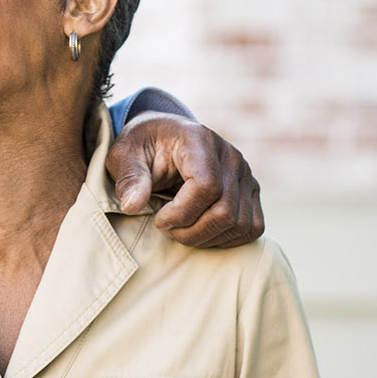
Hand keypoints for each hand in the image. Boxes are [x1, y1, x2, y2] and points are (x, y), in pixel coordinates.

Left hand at [108, 111, 263, 247]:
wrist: (163, 138)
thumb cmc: (142, 147)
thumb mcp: (124, 155)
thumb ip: (129, 178)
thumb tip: (133, 206)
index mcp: (200, 141)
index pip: (207, 186)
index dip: (181, 213)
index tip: (158, 218)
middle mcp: (230, 157)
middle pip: (225, 211)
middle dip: (190, 232)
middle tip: (166, 228)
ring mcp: (245, 175)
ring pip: (240, 224)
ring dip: (206, 238)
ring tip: (180, 229)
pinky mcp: (250, 192)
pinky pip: (252, 228)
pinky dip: (226, 239)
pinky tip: (200, 232)